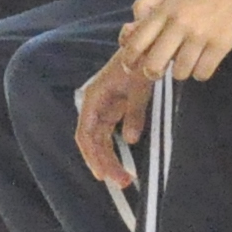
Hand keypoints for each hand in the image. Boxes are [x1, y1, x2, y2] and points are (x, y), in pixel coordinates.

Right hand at [75, 57, 156, 189]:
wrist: (145, 48)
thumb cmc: (138, 64)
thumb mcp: (139, 87)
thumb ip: (133, 113)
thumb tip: (130, 140)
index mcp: (94, 99)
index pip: (86, 133)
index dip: (92, 155)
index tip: (102, 174)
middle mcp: (95, 107)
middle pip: (92, 141)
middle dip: (104, 163)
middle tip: (123, 183)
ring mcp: (104, 110)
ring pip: (100, 141)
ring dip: (110, 160)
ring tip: (125, 180)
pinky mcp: (114, 111)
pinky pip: (109, 136)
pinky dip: (114, 152)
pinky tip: (124, 166)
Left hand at [110, 0, 231, 85]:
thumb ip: (159, 15)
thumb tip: (141, 39)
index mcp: (165, 10)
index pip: (137, 41)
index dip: (129, 58)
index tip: (131, 67)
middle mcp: (178, 24)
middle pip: (154, 63)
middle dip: (153, 73)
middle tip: (158, 73)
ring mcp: (199, 35)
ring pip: (179, 72)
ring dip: (182, 72)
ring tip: (188, 64)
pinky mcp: (220, 45)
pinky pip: (202, 73)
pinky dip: (201, 73)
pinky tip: (204, 65)